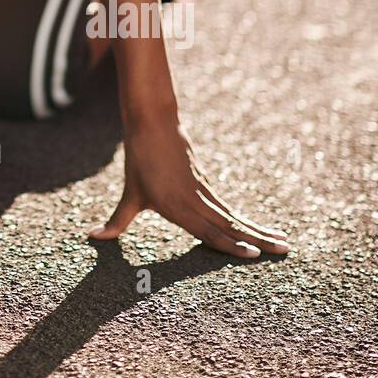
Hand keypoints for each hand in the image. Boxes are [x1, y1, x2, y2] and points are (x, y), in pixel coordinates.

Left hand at [88, 117, 289, 256]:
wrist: (153, 123)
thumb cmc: (139, 160)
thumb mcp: (130, 193)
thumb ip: (117, 220)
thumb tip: (92, 237)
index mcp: (177, 206)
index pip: (209, 231)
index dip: (230, 244)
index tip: (253, 254)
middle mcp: (195, 201)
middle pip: (230, 225)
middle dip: (258, 240)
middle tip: (285, 252)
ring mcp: (204, 192)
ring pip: (234, 216)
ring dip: (259, 231)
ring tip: (283, 243)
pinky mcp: (207, 184)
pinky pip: (229, 207)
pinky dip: (246, 220)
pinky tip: (258, 231)